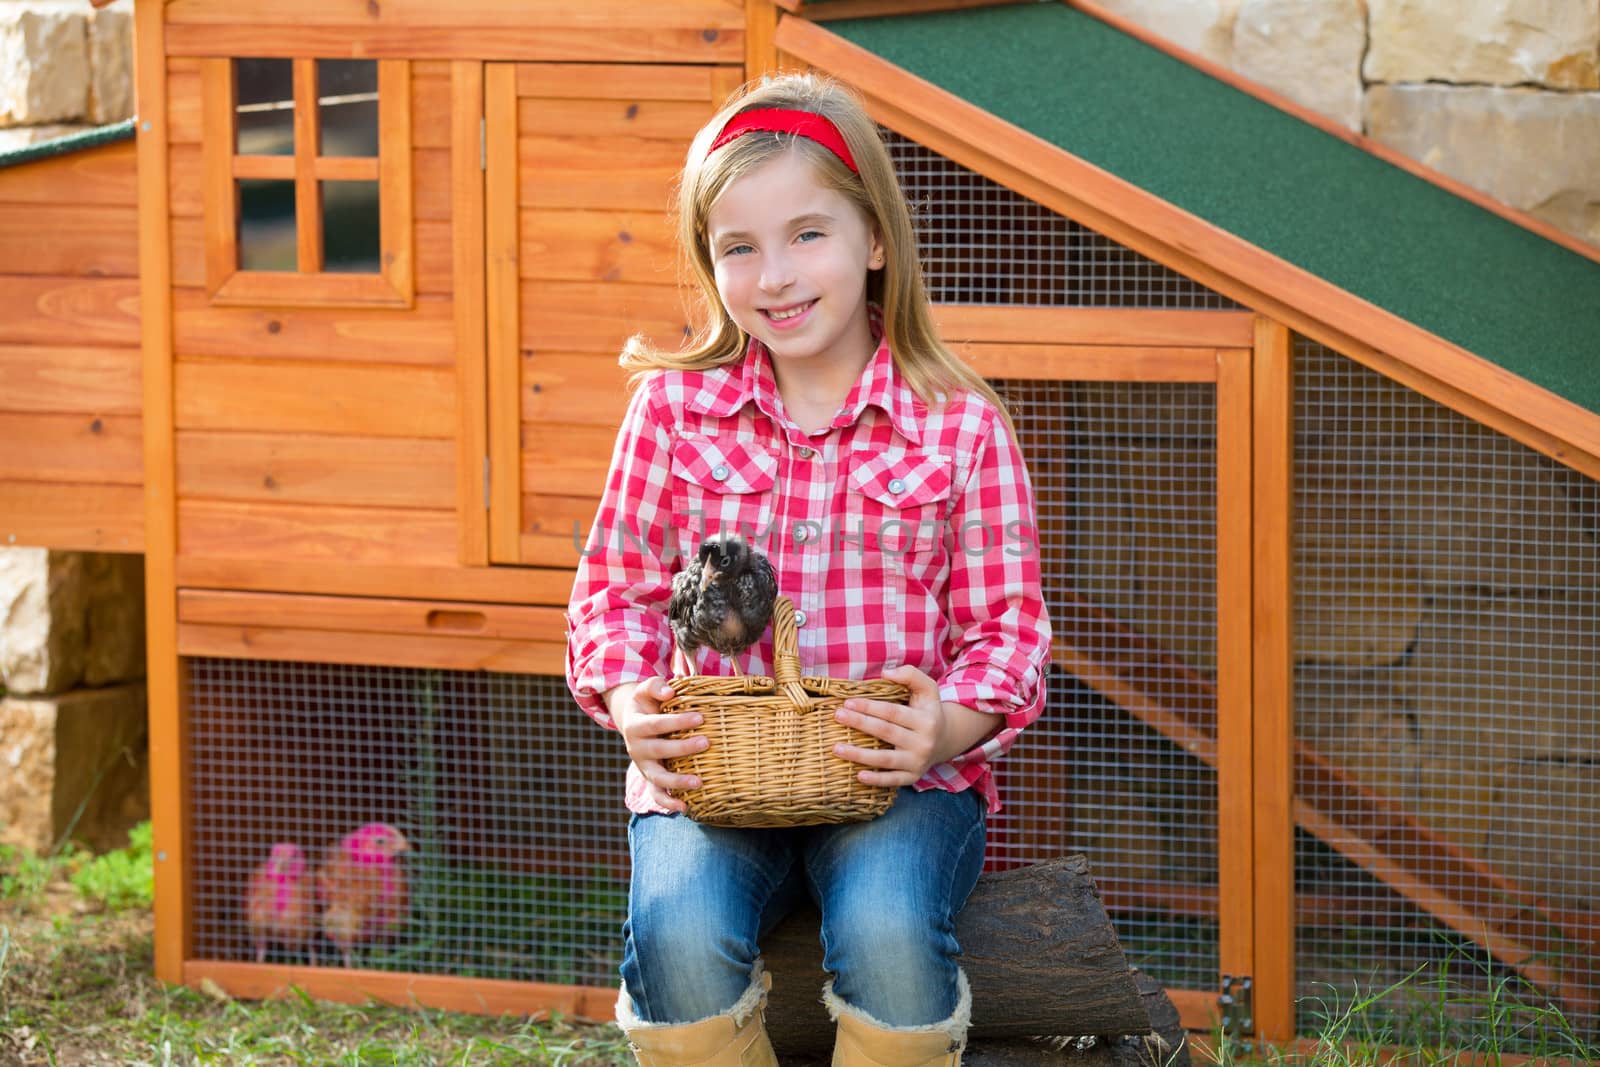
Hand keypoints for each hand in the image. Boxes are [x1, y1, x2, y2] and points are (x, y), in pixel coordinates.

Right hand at [604, 677, 707, 812]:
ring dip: (677, 781)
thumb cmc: (648, 703)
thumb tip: (670, 692)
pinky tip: (686, 807)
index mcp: (635, 725)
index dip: (676, 721)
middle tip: (706, 742)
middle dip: (682, 748)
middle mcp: (636, 748)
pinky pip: (656, 794)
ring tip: (698, 782)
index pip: (656, 724)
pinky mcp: (649, 779)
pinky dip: (668, 802)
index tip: (700, 717)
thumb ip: (656, 685)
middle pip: (659, 750)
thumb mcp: (646, 689)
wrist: (634, 721)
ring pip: (657, 777)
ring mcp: (643, 766)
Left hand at [830, 665, 949, 787]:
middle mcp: (923, 742)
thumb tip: (885, 672)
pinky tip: (858, 776)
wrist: (945, 739)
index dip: (869, 707)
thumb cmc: (928, 710)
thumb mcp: (927, 688)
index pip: (893, 712)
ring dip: (859, 755)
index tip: (847, 702)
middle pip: (886, 732)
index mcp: (926, 720)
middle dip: (860, 723)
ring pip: (885, 760)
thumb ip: (910, 674)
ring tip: (836, 748)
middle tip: (837, 716)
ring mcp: (918, 762)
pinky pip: (893, 781)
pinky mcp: (913, 777)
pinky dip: (876, 780)